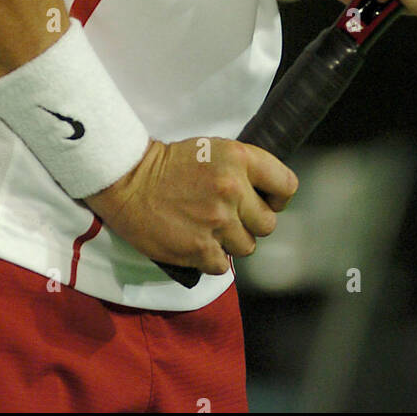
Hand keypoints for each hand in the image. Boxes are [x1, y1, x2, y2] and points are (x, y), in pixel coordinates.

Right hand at [85, 137, 297, 275]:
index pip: (286, 185)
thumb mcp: (214, 150)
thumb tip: (265, 195)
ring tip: (211, 229)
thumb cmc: (172, 164)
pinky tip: (197, 242)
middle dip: (252, 223)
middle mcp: (232, 190)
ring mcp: (217, 221)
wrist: (130, 180)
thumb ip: (243, 170)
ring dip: (232, 242)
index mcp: (239, 159)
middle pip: (268, 223)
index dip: (277, 197)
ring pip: (248, 247)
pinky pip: (222, 265)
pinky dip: (211, 258)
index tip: (265, 201)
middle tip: (232, 217)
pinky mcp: (199, 248)